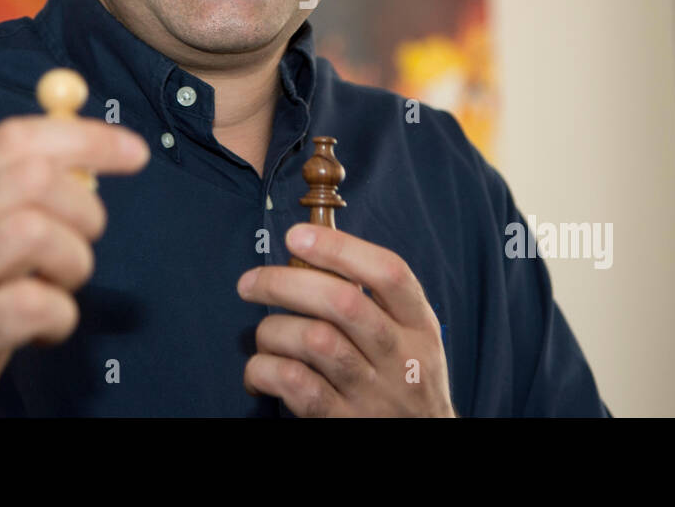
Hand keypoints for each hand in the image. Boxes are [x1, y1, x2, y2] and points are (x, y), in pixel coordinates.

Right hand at [0, 114, 148, 416]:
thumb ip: (18, 211)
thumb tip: (88, 170)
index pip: (14, 138)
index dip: (84, 137)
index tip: (135, 152)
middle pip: (31, 176)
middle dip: (84, 208)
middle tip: (83, 248)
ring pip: (33, 230)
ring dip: (73, 262)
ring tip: (61, 290)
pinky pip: (28, 304)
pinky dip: (59, 315)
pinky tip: (47, 332)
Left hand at [237, 224, 455, 416]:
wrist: (424, 439)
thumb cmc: (405, 378)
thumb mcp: (411, 336)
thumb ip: (374, 299)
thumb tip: (310, 251)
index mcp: (419, 324)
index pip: (389, 272)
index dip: (339, 248)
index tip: (297, 236)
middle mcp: (401, 356)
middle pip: (344, 303)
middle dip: (286, 283)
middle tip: (250, 282)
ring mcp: (373, 393)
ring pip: (315, 341)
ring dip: (273, 330)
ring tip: (264, 334)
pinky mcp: (343, 422)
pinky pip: (296, 385)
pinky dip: (266, 369)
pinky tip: (259, 369)